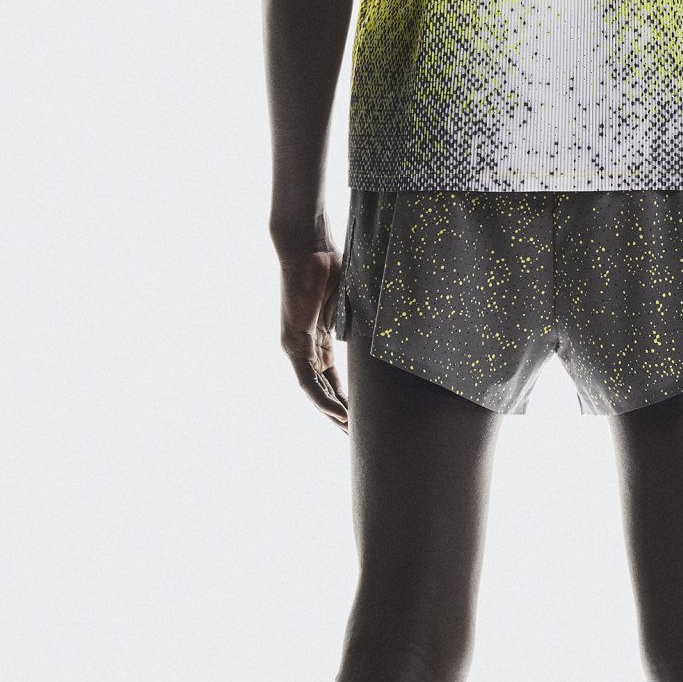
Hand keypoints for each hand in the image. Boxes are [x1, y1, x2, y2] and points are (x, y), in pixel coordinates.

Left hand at [279, 247, 347, 427]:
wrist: (307, 244)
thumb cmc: (331, 263)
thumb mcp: (352, 302)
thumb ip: (359, 324)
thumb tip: (389, 335)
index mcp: (318, 338)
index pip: (331, 378)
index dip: (347, 398)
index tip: (363, 417)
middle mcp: (304, 347)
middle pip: (322, 390)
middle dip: (339, 414)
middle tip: (357, 437)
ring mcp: (296, 346)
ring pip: (314, 390)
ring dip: (332, 413)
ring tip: (350, 433)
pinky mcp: (293, 342)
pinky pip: (308, 380)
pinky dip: (323, 399)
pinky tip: (338, 414)